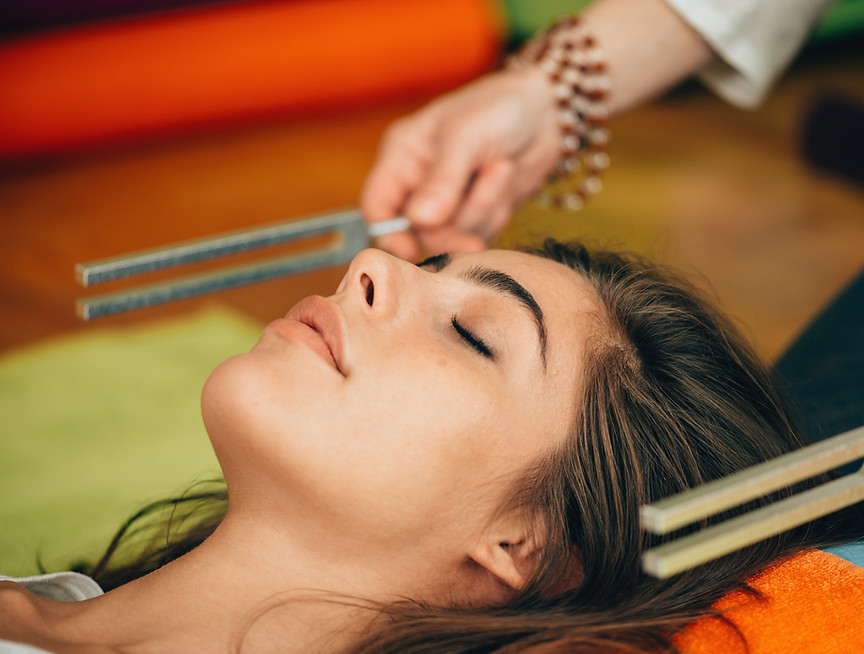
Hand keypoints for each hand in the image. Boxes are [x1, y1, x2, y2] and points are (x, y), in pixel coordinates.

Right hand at [361, 66, 559, 259]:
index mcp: (401, 157)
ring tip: (502, 167)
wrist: (547, 112)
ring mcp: (447, 203)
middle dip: (456, 220)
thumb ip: (442, 180)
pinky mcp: (475, 215)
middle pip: (419, 232)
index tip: (413, 249)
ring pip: (453, 237)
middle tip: (489, 190)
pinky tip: (506, 180)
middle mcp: (418, 184)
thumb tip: (419, 221)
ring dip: (483, 209)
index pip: (378, 208)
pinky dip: (497, 213)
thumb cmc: (499, 107)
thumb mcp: (466, 135)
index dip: (390, 234)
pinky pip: (479, 235)